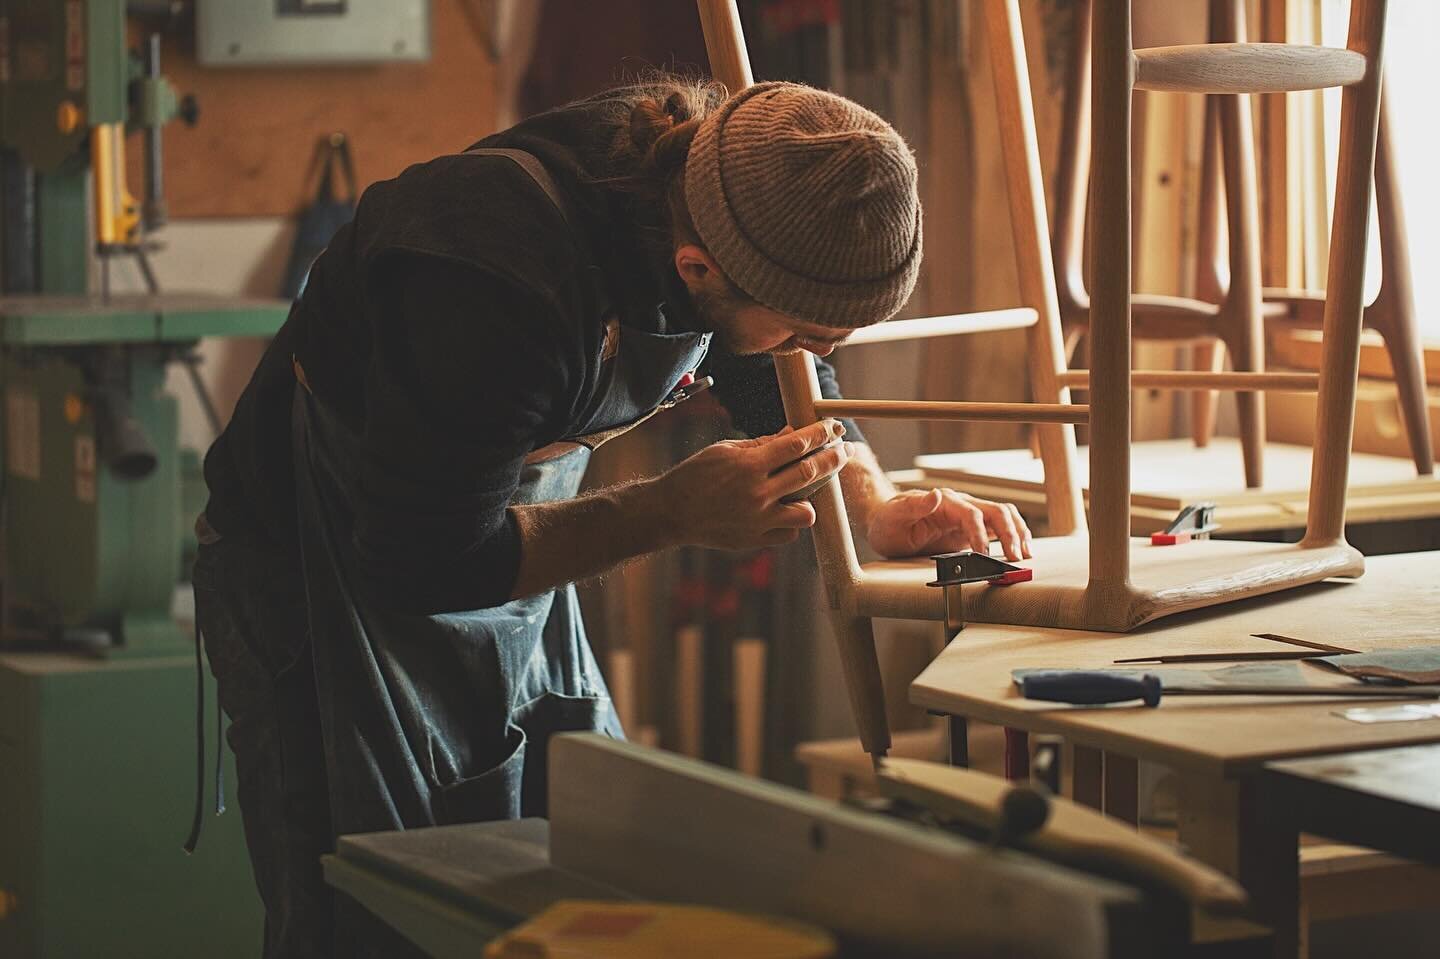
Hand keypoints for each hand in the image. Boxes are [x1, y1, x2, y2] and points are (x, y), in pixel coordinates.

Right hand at [654, 420, 852, 550]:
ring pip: (806, 511)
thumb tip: (793, 435)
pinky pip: (789, 534)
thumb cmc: (696, 475)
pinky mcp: (755, 540)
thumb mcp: (725, 450)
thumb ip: (762, 444)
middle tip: (843, 450)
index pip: (796, 445)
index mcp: (749, 465)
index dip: (820, 434)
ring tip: (808, 488)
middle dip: (832, 458)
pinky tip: (784, 511)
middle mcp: (757, 493)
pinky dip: (790, 522)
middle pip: (809, 473)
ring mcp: (758, 520)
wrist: (671, 512)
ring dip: (812, 498)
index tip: (834, 428)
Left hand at [866, 488, 1032, 560]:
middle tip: (1016, 557)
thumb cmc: (889, 521)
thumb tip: (936, 494)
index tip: (983, 554)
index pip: (971, 513)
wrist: (886, 524)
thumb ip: (914, 506)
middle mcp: (961, 506)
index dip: (979, 533)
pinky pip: (997, 528)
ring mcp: (967, 517)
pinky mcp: (970, 529)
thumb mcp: (894, 515)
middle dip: (1009, 533)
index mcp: (945, 502)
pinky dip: (1012, 536)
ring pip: (1003, 516)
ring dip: (1017, 533)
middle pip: (996, 511)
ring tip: (1025, 555)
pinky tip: (1019, 551)